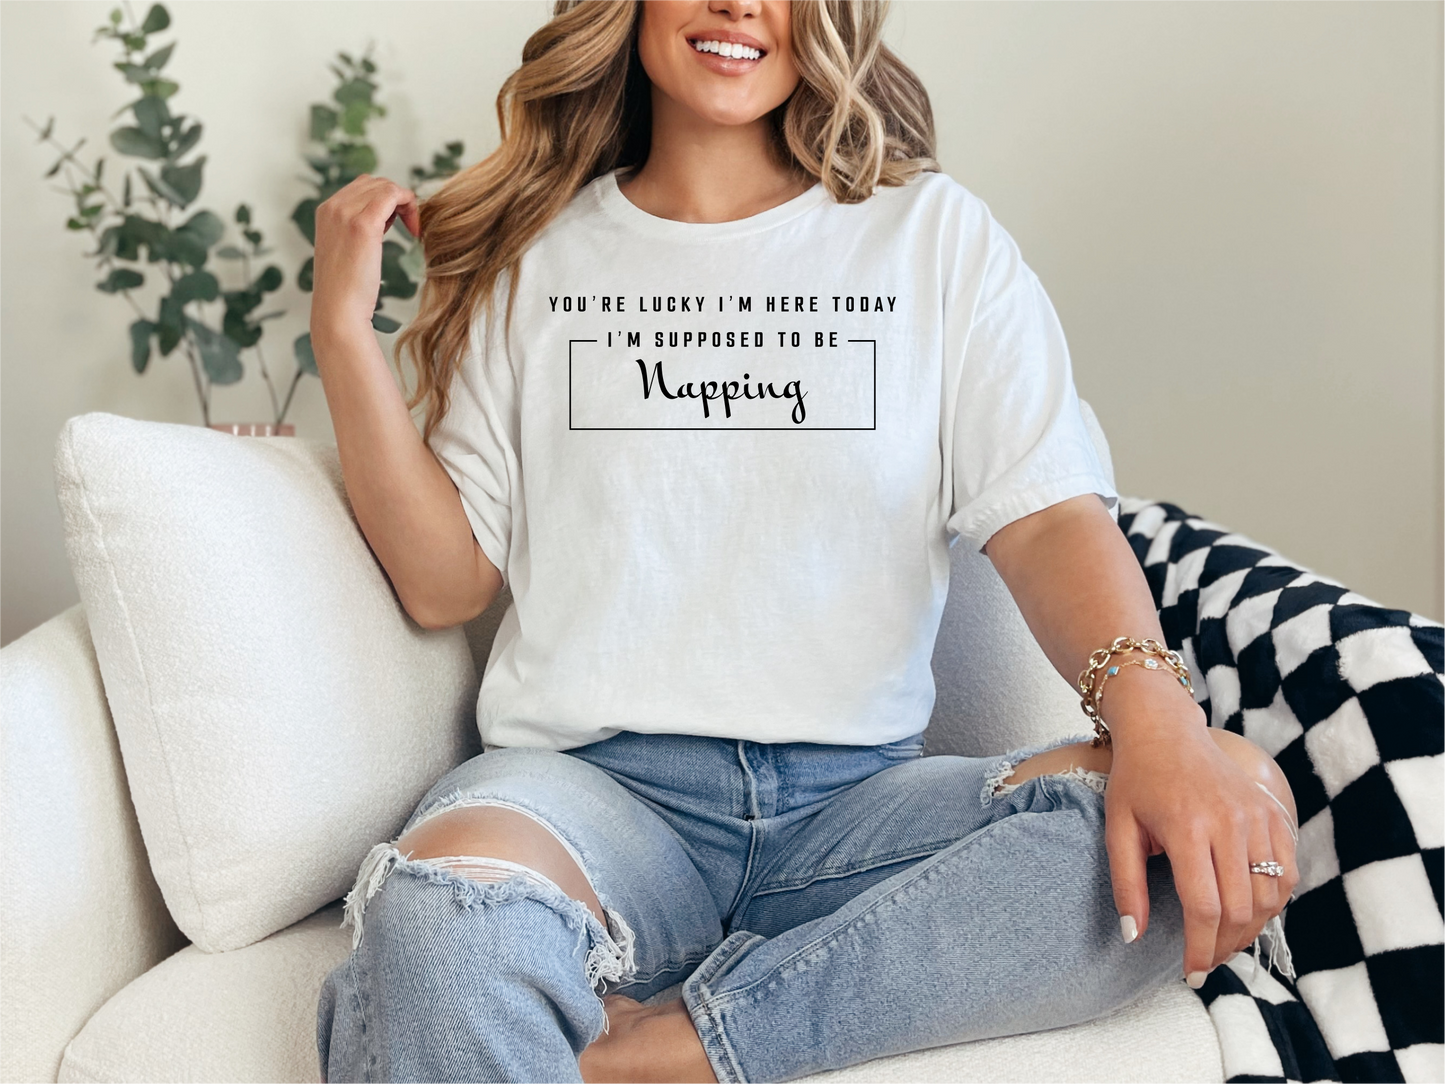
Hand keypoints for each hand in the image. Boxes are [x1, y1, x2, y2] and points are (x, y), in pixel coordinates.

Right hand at [311, 174, 420, 344]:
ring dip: (405, 204)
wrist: (338, 311)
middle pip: (375, 182)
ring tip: (411, 229)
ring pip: (385, 186)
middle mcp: (332, 207)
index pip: (362, 187)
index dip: (385, 200)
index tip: (398, 225)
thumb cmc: (347, 289)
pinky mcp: (363, 224)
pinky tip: (415, 230)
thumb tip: (384, 218)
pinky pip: (392, 195)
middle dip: (396, 200)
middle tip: (409, 227)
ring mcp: (345, 213)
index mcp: (326, 211)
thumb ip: (357, 229)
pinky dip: (410, 206)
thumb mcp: (347, 250)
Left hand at [1102, 681, 1300, 984]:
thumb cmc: (1137, 779)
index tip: (1190, 972)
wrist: (1166, 730)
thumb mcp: (1117, 829)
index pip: (1204, 906)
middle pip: (1240, 908)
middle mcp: (1229, 822)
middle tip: (1205, 962)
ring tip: (1224, 942)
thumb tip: (1132, 937)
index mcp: (1187, 827)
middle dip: (1223, 946)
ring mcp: (1257, 816)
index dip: (1199, 947)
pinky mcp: (1273, 812)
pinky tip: (1250, 913)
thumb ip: (1126, 885)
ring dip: (1250, 930)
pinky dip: (1274, 901)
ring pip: (1269, 895)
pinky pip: (1287, 872)